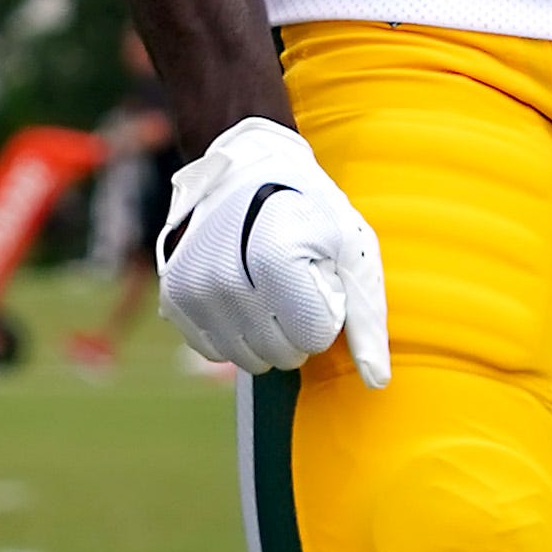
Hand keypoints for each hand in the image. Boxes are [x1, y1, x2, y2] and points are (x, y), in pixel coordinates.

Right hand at [159, 116, 391, 386]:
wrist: (245, 169)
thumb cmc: (311, 209)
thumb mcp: (352, 250)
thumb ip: (366, 318)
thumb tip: (378, 382)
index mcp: (273, 259)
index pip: (312, 337)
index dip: (326, 313)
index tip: (317, 274)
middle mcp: (224, 277)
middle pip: (281, 353)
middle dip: (297, 328)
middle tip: (292, 281)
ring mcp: (193, 289)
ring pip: (247, 359)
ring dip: (265, 336)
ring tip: (266, 289)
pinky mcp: (173, 297)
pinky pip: (213, 349)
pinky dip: (233, 335)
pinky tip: (240, 300)